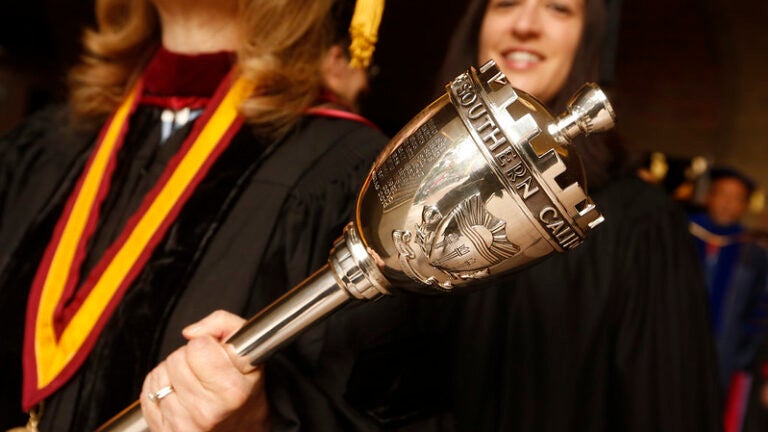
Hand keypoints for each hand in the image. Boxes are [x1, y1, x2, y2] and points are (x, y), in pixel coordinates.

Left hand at [140, 310, 268, 430]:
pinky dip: (160, 389)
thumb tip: (191, 332)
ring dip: (173, 375)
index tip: (218, 356)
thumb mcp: (248, 349)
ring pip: (159, 376)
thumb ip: (224, 324)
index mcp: (231, 391)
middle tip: (206, 371)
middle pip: (176, 359)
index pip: (198, 347)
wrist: (241, 428)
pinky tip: (180, 395)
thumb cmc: (244, 389)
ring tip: (194, 383)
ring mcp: (182, 425)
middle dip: (190, 359)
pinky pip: (147, 393)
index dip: (208, 345)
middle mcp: (206, 412)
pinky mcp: (163, 431)